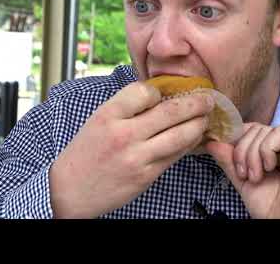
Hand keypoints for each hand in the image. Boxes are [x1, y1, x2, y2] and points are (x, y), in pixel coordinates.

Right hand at [49, 81, 214, 218]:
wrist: (70, 190)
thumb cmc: (86, 151)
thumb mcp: (98, 119)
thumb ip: (125, 106)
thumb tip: (158, 94)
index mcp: (108, 115)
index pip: (145, 91)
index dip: (159, 90)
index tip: (164, 93)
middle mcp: (124, 134)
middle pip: (170, 112)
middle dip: (195, 103)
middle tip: (208, 98)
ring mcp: (137, 157)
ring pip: (179, 136)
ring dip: (198, 124)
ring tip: (206, 117)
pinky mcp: (146, 176)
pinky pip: (175, 156)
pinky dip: (188, 144)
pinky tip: (194, 137)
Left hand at [205, 123, 279, 218]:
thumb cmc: (268, 206)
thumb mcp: (242, 179)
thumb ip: (228, 160)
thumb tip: (212, 142)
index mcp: (271, 151)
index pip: (249, 130)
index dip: (236, 140)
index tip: (230, 159)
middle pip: (254, 128)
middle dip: (242, 150)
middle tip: (244, 174)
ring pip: (264, 130)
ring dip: (252, 154)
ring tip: (256, 177)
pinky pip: (278, 134)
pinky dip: (266, 150)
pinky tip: (269, 168)